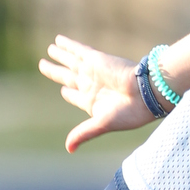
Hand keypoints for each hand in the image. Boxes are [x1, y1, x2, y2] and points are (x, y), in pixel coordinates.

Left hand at [39, 35, 152, 151]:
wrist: (146, 93)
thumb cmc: (128, 113)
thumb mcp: (101, 124)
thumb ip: (83, 133)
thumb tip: (68, 149)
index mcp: (92, 102)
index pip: (75, 96)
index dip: (68, 93)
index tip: (64, 90)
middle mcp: (91, 86)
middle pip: (67, 77)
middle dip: (55, 71)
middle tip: (43, 65)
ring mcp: (92, 72)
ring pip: (70, 61)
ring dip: (60, 55)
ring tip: (50, 49)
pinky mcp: (96, 59)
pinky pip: (78, 50)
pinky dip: (68, 46)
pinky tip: (58, 41)